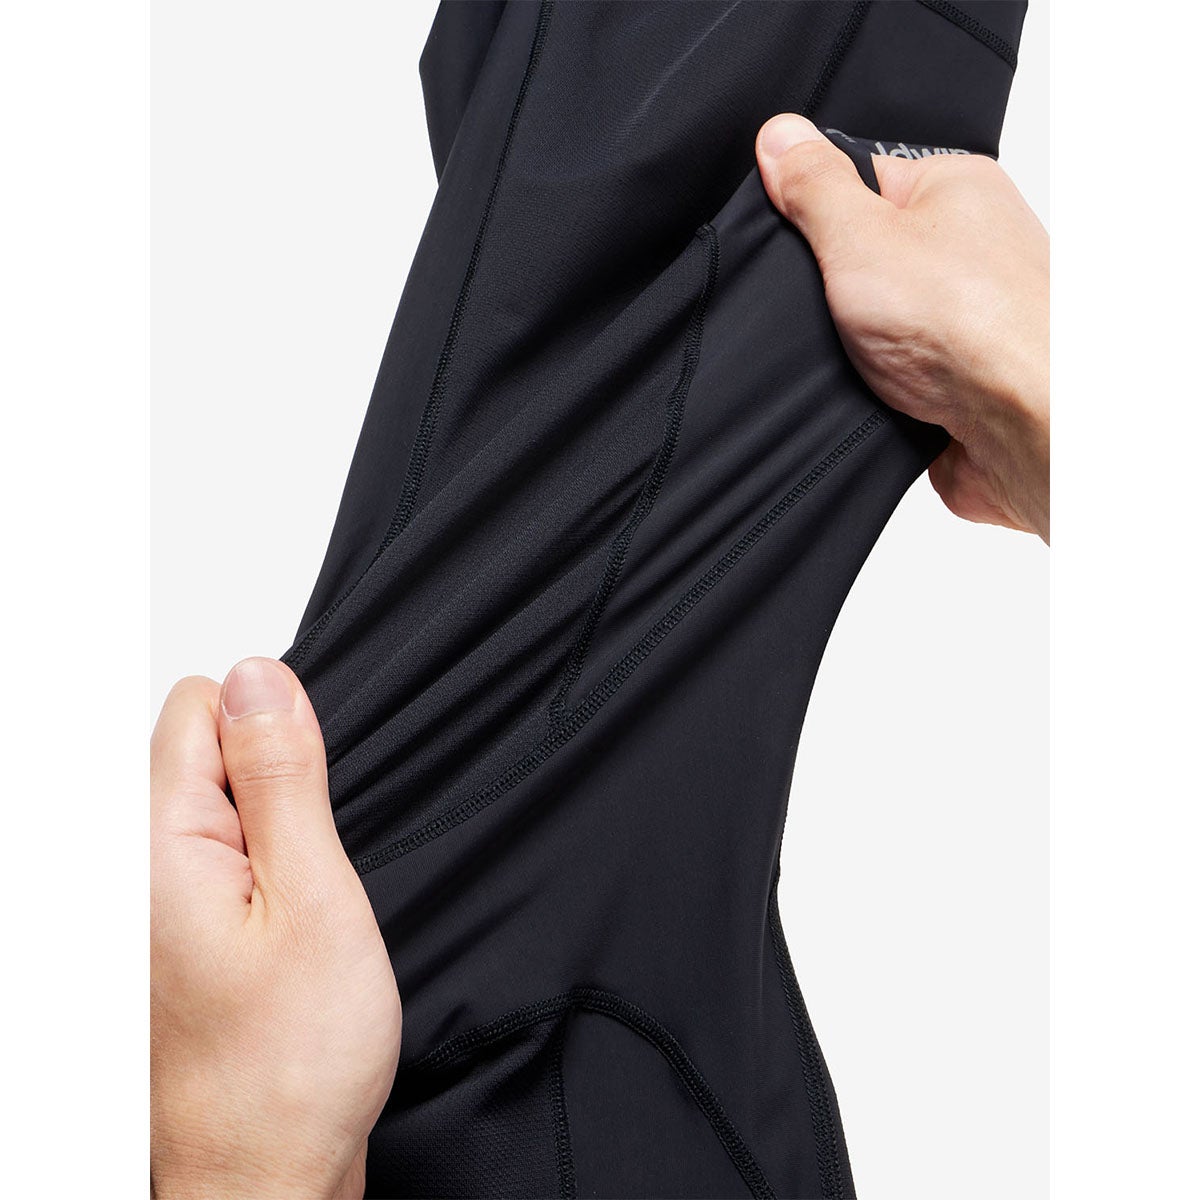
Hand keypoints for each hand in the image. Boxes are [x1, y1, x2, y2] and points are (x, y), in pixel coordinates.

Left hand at [150, 658, 401, 1199]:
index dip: (272, 739)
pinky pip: (213, 856)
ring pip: (214, 804)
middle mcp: (123, 871)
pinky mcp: (162, 935)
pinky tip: (275, 937)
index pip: (200, 705)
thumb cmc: (286, 1068)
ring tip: (288, 917)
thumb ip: (281, 777)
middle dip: (269, 788)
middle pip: (200, 750)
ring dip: (266, 838)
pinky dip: (255, 877)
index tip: (302, 812)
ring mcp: (138, 907)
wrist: (262, 1180)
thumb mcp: (313, 898)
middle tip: (299, 880)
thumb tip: (262, 677)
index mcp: (148, 846)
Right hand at [756, 114, 1048, 541]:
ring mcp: (966, 318)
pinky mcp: (958, 380)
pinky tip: (868, 392)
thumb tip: (781, 135)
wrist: (1029, 425)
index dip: (817, 211)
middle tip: (822, 303)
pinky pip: (893, 377)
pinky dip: (872, 390)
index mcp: (957, 189)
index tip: (792, 236)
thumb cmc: (970, 324)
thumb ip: (816, 187)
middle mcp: (972, 248)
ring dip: (853, 346)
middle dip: (833, 287)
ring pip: (878, 324)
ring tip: (852, 354)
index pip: (863, 179)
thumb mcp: (861, 234)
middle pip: (868, 257)